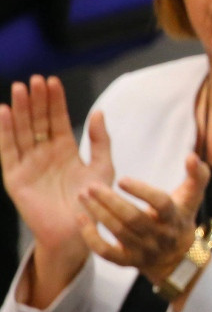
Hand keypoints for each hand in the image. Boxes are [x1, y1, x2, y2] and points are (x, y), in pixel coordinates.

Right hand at [0, 77, 113, 280]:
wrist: (78, 232)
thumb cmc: (93, 202)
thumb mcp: (102, 167)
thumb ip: (100, 141)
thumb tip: (98, 111)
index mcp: (64, 149)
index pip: (57, 119)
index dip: (55, 101)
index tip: (52, 81)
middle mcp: (44, 153)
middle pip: (38, 121)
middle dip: (36, 100)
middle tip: (35, 80)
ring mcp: (28, 164)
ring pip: (22, 131)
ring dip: (20, 110)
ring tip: (20, 89)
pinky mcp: (15, 177)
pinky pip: (8, 151)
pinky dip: (5, 132)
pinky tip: (4, 113)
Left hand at [78, 153, 210, 283]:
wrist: (177, 258)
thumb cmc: (180, 218)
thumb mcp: (192, 198)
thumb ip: (197, 175)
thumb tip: (191, 156)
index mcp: (174, 217)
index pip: (161, 204)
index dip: (142, 192)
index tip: (122, 179)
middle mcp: (159, 236)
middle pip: (134, 219)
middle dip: (111, 202)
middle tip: (92, 185)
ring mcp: (143, 250)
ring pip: (118, 233)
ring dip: (98, 213)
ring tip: (83, 195)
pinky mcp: (127, 261)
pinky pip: (106, 252)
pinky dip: (91, 237)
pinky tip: (81, 218)